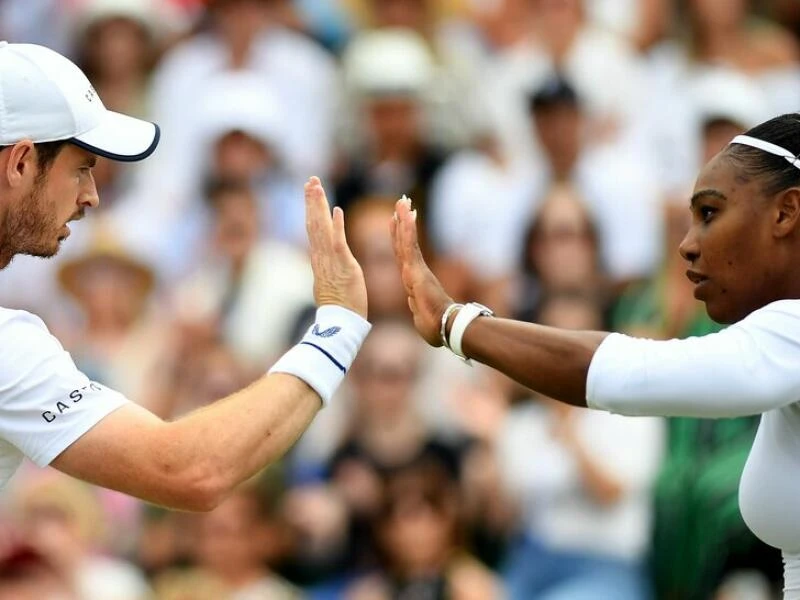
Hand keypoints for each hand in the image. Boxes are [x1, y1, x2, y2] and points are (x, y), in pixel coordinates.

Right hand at [305, 177, 367, 318]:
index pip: (313, 229)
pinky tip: (336, 209)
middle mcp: (321, 257)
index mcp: (319, 260)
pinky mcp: (344, 266)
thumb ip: (325, 268)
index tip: (310, 191)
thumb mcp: (329, 282)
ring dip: (319, 205)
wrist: (340, 323)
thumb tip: (320, 261)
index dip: (311, 209)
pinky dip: (336, 225)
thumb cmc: (338, 307)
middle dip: (312, 200)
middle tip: (311, 179)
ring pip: (322, 227)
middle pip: (314, 223)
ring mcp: (331, 261)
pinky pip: (339, 242)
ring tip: (316, 186)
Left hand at [390, 195, 452, 345]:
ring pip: (406, 241)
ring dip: (404, 220)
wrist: (447, 328)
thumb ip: (417, 307)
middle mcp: (414, 271)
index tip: (397, 221)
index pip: (403, 255)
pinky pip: (409, 246)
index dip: (400, 238)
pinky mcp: (416, 270)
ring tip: (402, 201)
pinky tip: (404, 215)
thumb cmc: (436, 327)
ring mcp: (415, 269)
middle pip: (404, 242)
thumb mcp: (421, 316)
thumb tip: (415, 306)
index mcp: (413, 281)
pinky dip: (406, 230)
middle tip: (401, 202)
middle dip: (401, 221)